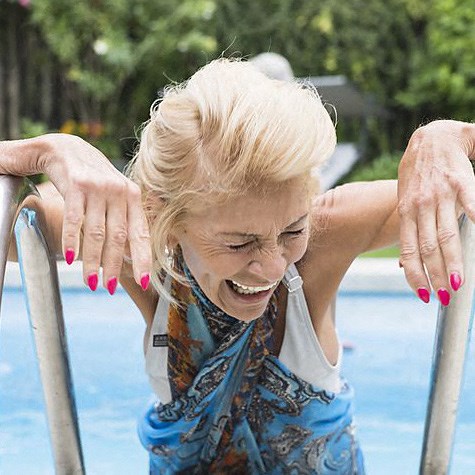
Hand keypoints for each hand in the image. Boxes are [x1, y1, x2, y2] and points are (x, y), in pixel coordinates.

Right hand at [1, 133, 151, 292]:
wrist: (66, 148)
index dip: (143, 258)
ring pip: (97, 233)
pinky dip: (73, 242)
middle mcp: (119, 191)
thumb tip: (131, 254)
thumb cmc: (94, 179)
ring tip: (91, 281)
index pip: (140, 233)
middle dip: (114, 266)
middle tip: (109, 288)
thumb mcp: (115, 195)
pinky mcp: (76, 185)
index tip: (144, 281)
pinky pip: (75, 220)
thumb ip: (124, 220)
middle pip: (119, 237)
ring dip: (93, 261)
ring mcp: (98, 188)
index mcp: (133, 196)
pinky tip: (71, 259)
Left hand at [397, 120, 474, 304]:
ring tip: (461, 283)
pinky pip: (471, 202)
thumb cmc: (417, 174)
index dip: (414, 273)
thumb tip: (401, 265)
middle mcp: (421, 205)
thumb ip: (408, 232)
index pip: (409, 249)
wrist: (431, 138)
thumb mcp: (404, 202)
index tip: (423, 295)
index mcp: (406, 212)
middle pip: (429, 247)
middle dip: (436, 275)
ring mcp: (441, 194)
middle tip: (445, 297)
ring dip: (453, 261)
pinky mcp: (461, 181)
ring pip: (447, 233)